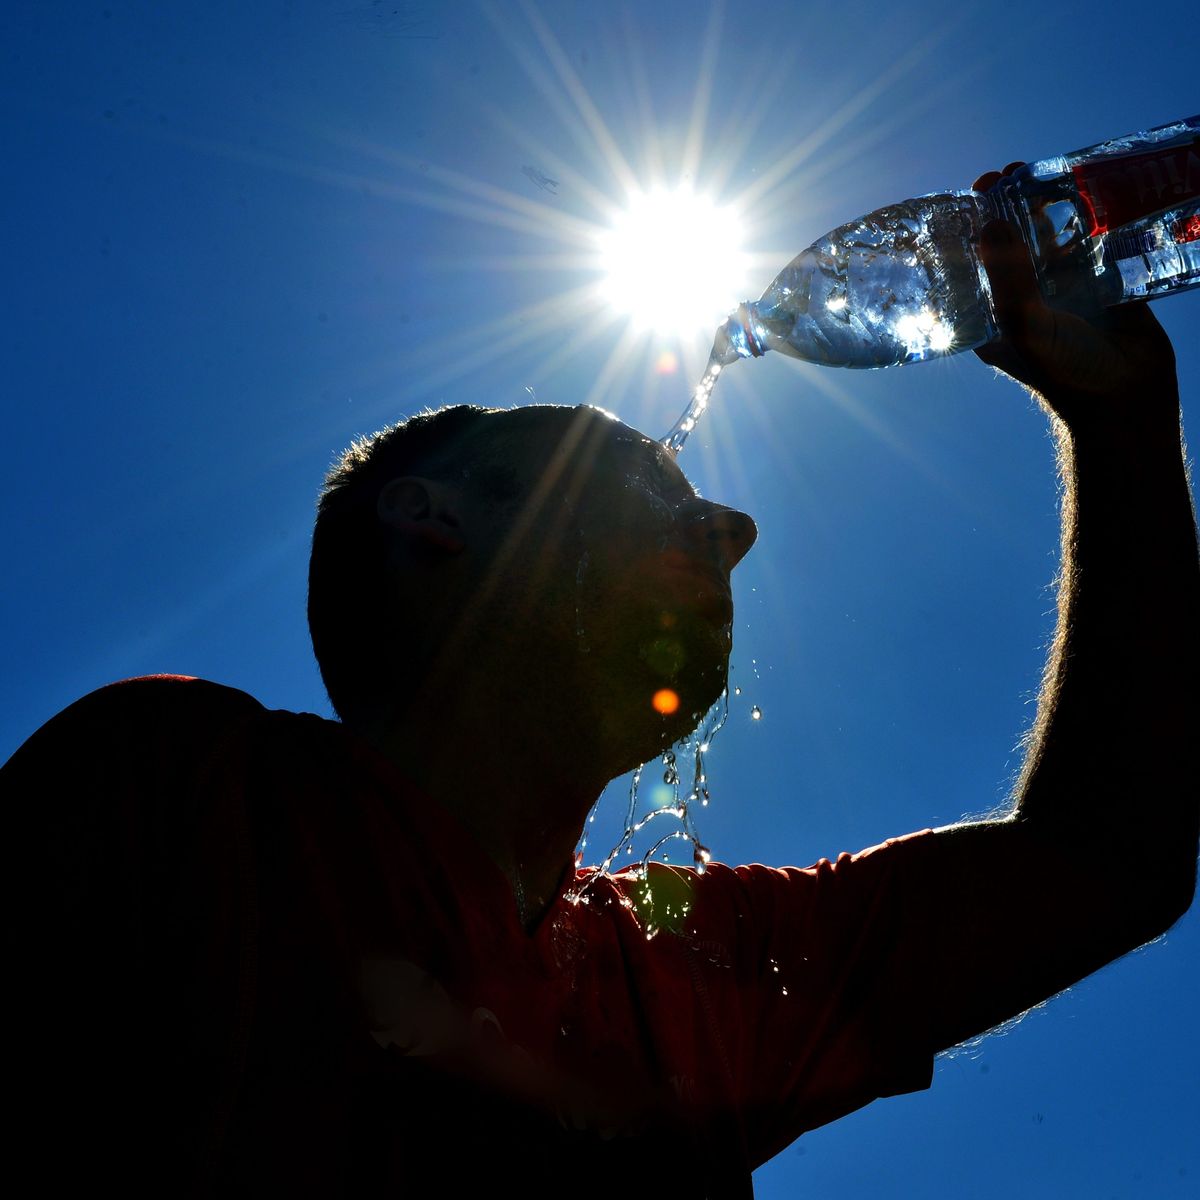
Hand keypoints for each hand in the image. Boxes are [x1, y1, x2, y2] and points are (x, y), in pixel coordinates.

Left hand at [971, 165, 1177, 431]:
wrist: (1127, 395)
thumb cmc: (1064, 371)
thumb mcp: (1023, 325)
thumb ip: (1006, 278)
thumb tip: (988, 223)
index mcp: (993, 314)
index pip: (973, 263)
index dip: (971, 227)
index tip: (972, 193)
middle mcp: (1024, 298)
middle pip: (1011, 241)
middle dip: (1008, 206)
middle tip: (1008, 173)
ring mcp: (1063, 288)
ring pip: (1051, 235)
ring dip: (1047, 204)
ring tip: (1044, 170)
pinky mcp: (1101, 280)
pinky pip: (1092, 239)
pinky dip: (1089, 215)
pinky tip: (1088, 187)